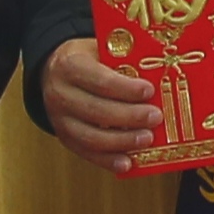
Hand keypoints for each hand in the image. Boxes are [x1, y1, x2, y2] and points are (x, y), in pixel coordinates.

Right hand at [42, 36, 158, 165]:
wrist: (54, 71)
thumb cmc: (87, 60)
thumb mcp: (100, 50)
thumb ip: (123, 62)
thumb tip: (159, 76)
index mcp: (70, 66)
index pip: (100, 80)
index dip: (126, 88)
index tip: (149, 91)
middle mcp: (60, 94)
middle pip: (96, 111)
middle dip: (130, 117)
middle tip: (155, 117)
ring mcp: (60, 120)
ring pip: (91, 137)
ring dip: (122, 141)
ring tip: (147, 139)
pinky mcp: (65, 138)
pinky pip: (87, 153)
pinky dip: (108, 161)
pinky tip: (127, 162)